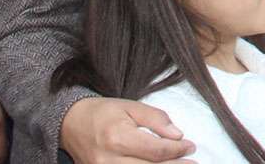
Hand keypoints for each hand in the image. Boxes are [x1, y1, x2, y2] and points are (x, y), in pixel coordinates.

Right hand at [60, 97, 192, 163]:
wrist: (70, 124)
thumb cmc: (103, 113)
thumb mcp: (130, 106)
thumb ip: (156, 119)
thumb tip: (178, 135)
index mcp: (118, 138)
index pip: (156, 150)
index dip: (177, 150)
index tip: (190, 146)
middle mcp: (109, 160)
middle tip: (193, 163)